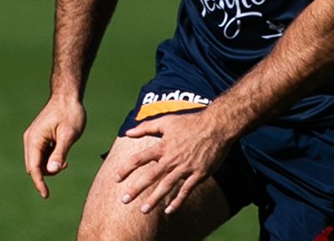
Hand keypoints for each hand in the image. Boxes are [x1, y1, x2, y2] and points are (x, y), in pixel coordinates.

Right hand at [22, 97, 85, 198]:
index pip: (34, 168)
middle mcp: (29, 140)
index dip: (39, 183)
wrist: (67, 96)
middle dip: (47, 173)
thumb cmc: (70, 114)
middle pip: (34, 167)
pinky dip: (50, 159)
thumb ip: (59, 153)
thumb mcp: (68, 135)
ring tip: (66, 158)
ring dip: (49, 166)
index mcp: (34, 140)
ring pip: (37, 162)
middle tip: (66, 164)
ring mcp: (32, 138)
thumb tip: (52, 171)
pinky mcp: (38, 138)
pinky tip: (62, 152)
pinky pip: (40, 155)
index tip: (46, 195)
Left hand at [112, 113, 235, 214]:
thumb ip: (146, 127)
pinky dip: (178, 201)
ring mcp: (185, 168)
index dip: (126, 169)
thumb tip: (127, 132)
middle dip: (136, 189)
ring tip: (144, 210)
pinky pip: (186, 190)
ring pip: (167, 186)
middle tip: (124, 200)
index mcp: (162, 146)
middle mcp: (172, 159)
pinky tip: (169, 210)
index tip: (116, 178)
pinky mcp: (199, 174)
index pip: (139, 159)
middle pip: (150, 176)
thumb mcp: (166, 121)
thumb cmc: (190, 122)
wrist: (217, 126)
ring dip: (154, 199)